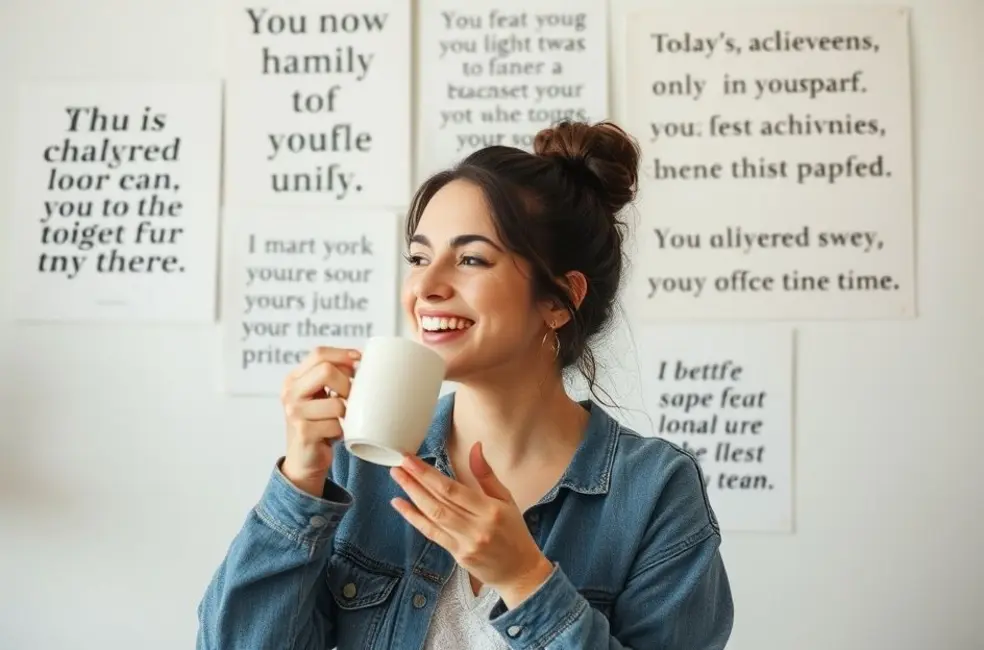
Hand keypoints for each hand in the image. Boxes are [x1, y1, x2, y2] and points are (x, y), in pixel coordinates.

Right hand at [279, 346, 359, 495]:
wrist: (304, 460)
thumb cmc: (318, 424)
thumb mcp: (319, 397)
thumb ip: (331, 377)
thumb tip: (359, 359)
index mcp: (293, 379)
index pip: (319, 354)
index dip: (343, 354)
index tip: (360, 360)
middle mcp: (289, 393)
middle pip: (326, 371)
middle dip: (347, 384)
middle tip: (351, 397)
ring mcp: (294, 413)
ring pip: (336, 403)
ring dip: (346, 413)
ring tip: (340, 420)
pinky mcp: (303, 432)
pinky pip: (336, 425)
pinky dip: (342, 431)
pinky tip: (333, 434)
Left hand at [389, 442, 553, 607]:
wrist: (520, 572)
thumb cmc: (514, 532)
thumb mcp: (507, 500)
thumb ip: (486, 475)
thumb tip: (475, 447)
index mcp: (490, 510)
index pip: (453, 489)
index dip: (429, 474)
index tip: (412, 459)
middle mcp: (476, 527)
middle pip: (439, 501)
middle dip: (416, 481)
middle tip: (399, 463)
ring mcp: (465, 543)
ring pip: (433, 516)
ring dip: (412, 495)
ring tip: (397, 477)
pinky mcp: (457, 555)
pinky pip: (431, 534)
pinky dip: (414, 518)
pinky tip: (400, 504)